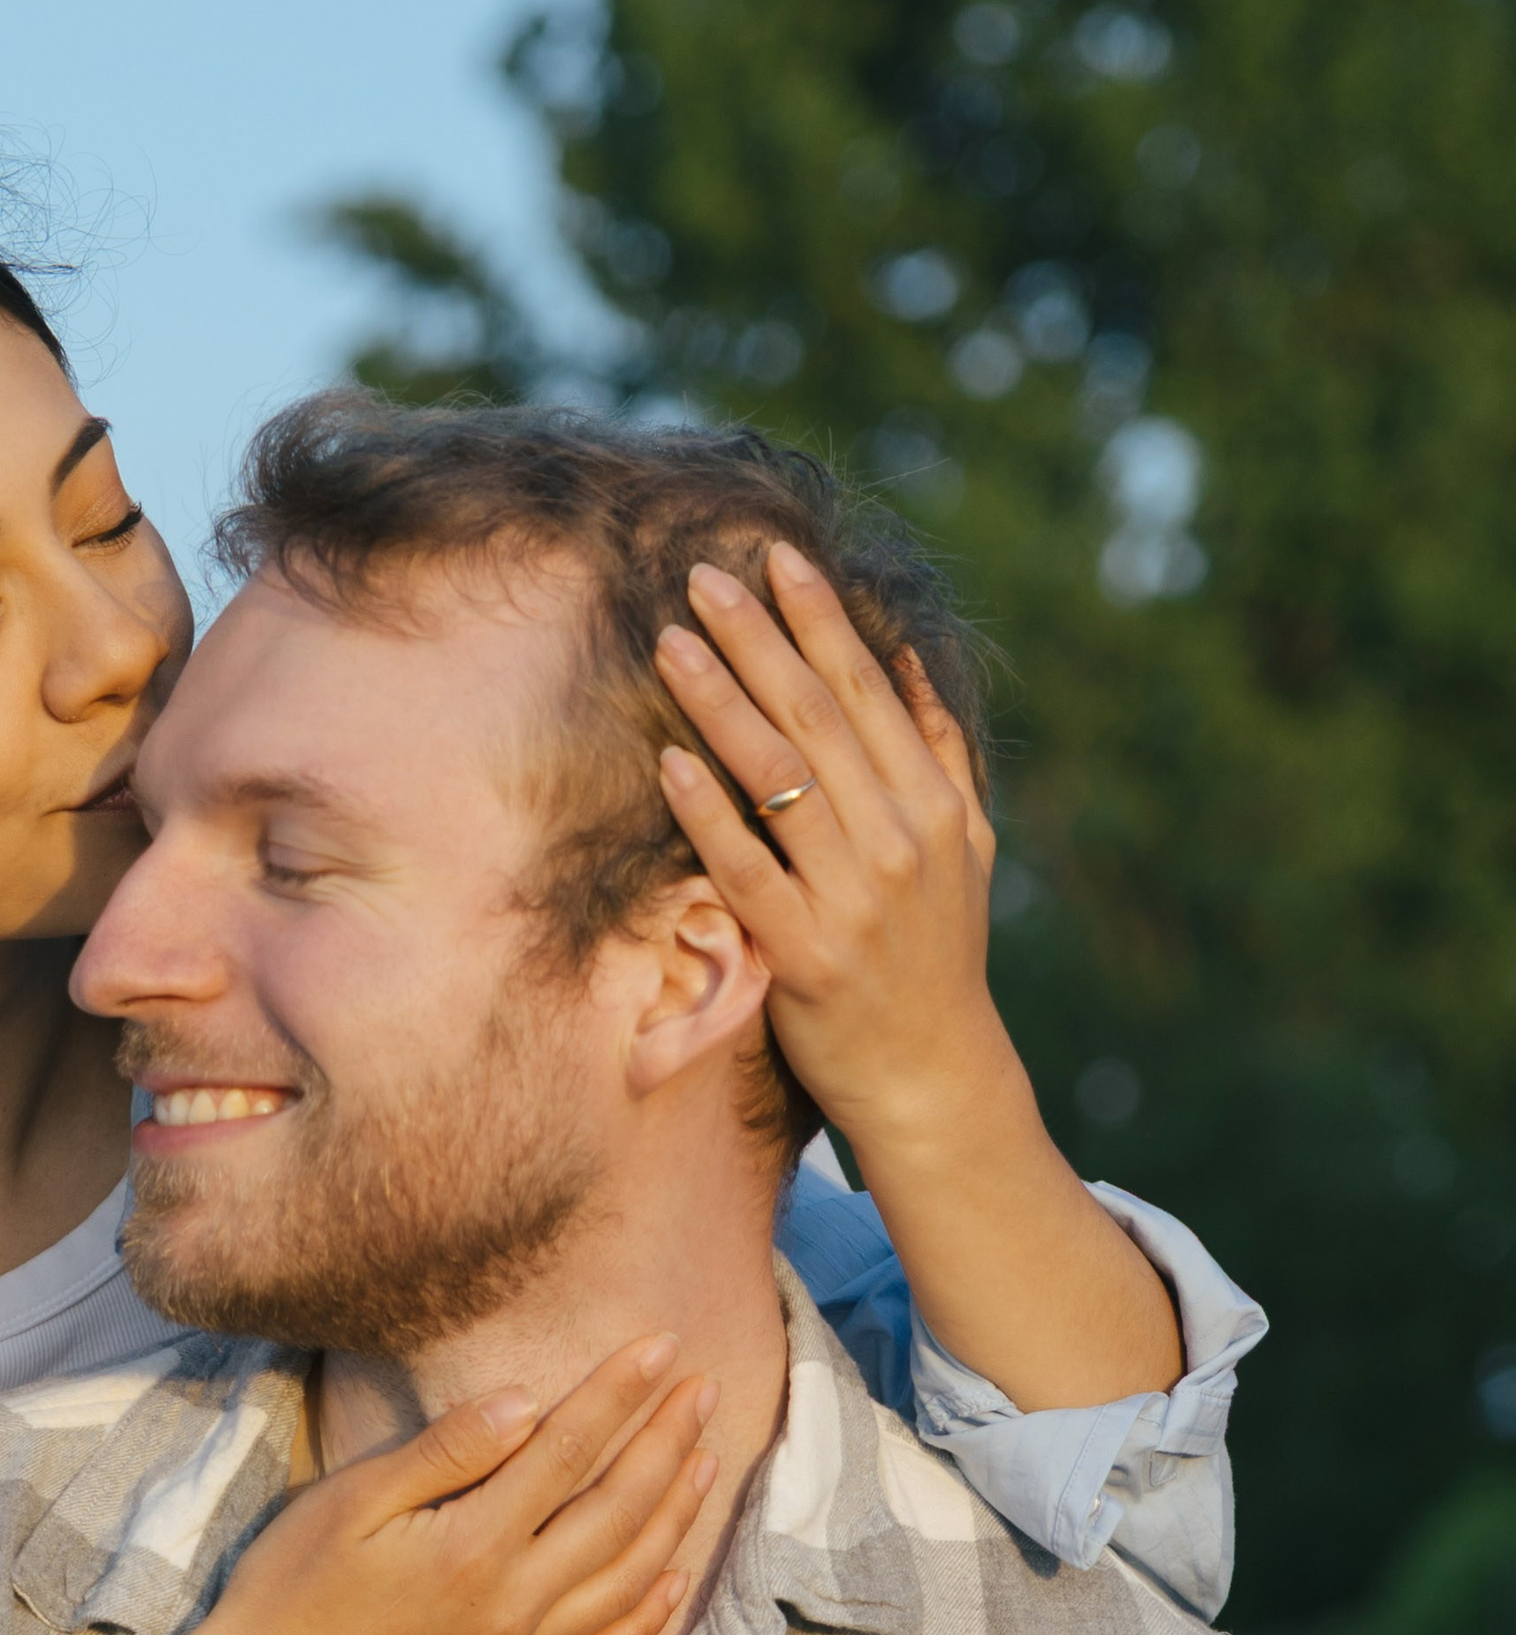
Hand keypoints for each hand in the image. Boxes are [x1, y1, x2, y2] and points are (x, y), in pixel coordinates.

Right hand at [178, 1337, 719, 1634]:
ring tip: (706, 1461)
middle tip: (705, 1389)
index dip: (620, 1394)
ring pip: (628, 1580)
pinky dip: (649, 1616)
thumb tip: (527, 1402)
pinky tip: (675, 1578)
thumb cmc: (289, 1588)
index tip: (661, 1345)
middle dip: (667, 1443)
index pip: (569, 1451)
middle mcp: (514, 1608)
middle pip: (618, 1511)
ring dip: (676, 1516)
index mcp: (473, 1548)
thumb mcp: (352, 1501)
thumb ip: (447, 1452)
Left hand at [653, 543, 1026, 1155]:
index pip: (868, 692)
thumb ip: (939, 750)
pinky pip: (745, 870)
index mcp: (934, 806)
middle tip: (702, 575)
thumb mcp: (966, 848)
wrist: (933, 1075)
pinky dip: (709, 814)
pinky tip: (670, 762)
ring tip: (673, 643)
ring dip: (721, 704)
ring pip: (777, 779)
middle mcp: (898, 841)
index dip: (820, 620)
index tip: (776, 558)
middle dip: (758, 639)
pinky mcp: (803, 954)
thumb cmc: (937, 955)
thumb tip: (907, 655)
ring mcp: (852, 897)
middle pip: (816, 717)